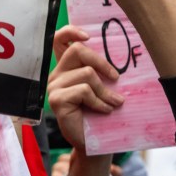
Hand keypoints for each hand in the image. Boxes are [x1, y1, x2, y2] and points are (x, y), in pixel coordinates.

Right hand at [47, 25, 120, 175]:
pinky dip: (99, 101)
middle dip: (101, 62)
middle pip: (77, 50)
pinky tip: (105, 111)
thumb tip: (121, 52)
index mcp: (66, 68)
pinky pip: (83, 91)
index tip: (88, 36)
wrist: (94, 144)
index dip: (70, 31)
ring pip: (86, 74)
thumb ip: (102, 71)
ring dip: (105, 90)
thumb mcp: (102, 88)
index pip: (59, 40)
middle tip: (116, 78)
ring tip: (114, 103)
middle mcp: (57, 75)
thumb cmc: (100, 114)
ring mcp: (54, 88)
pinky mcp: (57, 101)